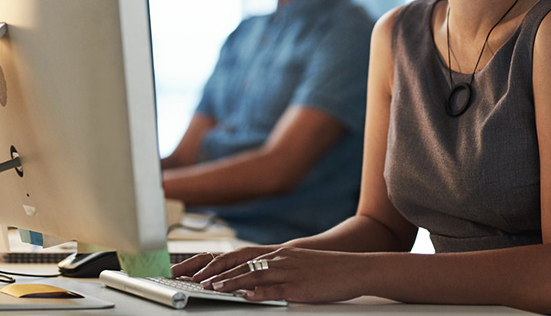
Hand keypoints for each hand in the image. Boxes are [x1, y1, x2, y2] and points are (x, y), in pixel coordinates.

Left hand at [190, 247, 369, 302]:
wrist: (354, 268)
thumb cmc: (326, 269)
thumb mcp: (297, 264)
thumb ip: (275, 270)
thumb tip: (252, 282)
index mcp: (277, 253)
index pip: (239, 255)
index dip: (217, 261)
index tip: (197, 269)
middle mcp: (280, 259)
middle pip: (241, 262)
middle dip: (216, 270)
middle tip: (196, 279)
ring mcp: (290, 272)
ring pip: (255, 274)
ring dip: (232, 281)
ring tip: (214, 288)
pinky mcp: (301, 286)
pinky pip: (277, 289)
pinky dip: (261, 292)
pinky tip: (249, 296)